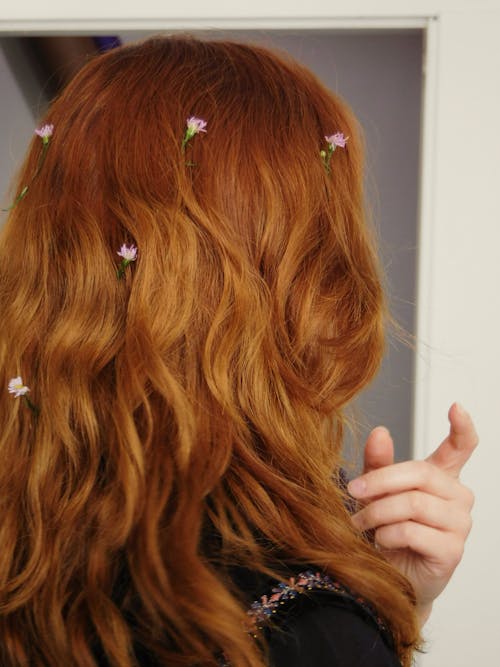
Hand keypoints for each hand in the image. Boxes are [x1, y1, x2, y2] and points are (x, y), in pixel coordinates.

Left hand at [347, 403, 476, 625]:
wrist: (389, 576)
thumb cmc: (384, 529)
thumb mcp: (376, 491)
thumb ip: (378, 464)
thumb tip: (380, 432)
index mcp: (441, 477)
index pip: (462, 447)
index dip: (462, 427)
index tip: (456, 407)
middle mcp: (457, 496)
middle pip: (421, 474)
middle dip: (380, 481)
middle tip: (353, 491)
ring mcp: (459, 524)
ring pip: (414, 503)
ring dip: (378, 512)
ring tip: (361, 521)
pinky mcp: (453, 550)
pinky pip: (413, 531)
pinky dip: (388, 534)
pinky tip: (380, 540)